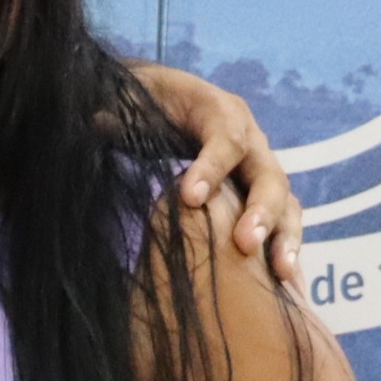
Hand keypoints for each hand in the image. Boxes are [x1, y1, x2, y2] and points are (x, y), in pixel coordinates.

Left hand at [128, 60, 303, 282]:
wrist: (158, 100)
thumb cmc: (141, 103)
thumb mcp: (127, 98)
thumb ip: (115, 113)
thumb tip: (96, 122)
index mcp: (217, 110)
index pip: (224, 138)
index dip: (212, 167)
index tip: (190, 199)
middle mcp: (248, 137)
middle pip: (268, 173)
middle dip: (261, 210)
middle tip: (246, 244)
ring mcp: (257, 167)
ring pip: (283, 199)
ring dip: (284, 235)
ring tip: (282, 273)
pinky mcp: (256, 194)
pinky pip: (281, 219)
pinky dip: (284, 246)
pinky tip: (284, 282)